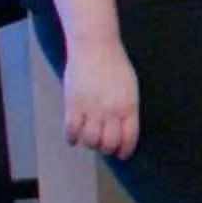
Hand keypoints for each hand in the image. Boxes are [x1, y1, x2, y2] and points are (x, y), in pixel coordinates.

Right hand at [62, 40, 140, 158]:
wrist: (95, 47)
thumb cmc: (116, 65)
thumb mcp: (130, 87)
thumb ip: (127, 107)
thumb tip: (122, 126)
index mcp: (129, 106)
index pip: (129, 137)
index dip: (125, 150)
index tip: (121, 154)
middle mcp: (111, 111)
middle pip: (109, 143)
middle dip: (106, 149)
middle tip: (103, 147)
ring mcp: (91, 109)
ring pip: (90, 140)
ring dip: (89, 144)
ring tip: (88, 139)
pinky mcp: (73, 105)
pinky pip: (71, 130)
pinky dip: (71, 138)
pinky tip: (72, 138)